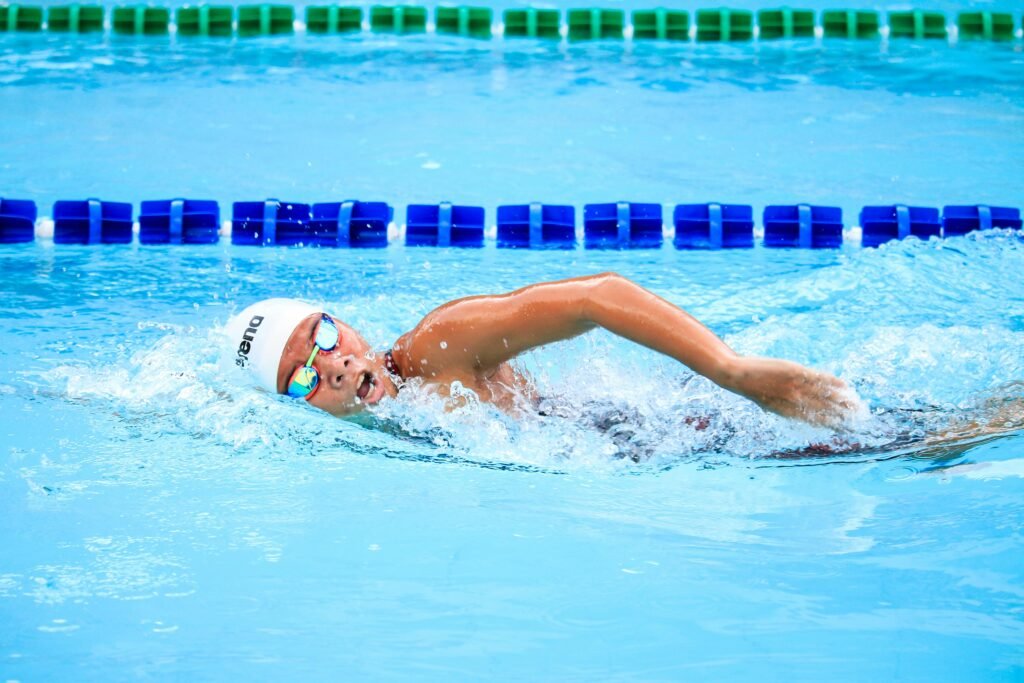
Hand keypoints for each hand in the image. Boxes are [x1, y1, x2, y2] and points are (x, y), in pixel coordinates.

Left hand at [722, 356, 864, 430]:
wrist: (738, 376)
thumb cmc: (754, 390)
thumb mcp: (770, 404)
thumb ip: (787, 408)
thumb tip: (800, 412)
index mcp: (789, 413)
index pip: (817, 422)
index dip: (834, 426)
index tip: (848, 428)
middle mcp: (795, 402)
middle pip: (826, 411)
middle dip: (844, 415)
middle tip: (860, 418)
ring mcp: (796, 387)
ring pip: (825, 396)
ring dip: (843, 400)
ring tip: (858, 404)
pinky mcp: (795, 372)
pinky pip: (818, 378)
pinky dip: (832, 382)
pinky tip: (844, 386)